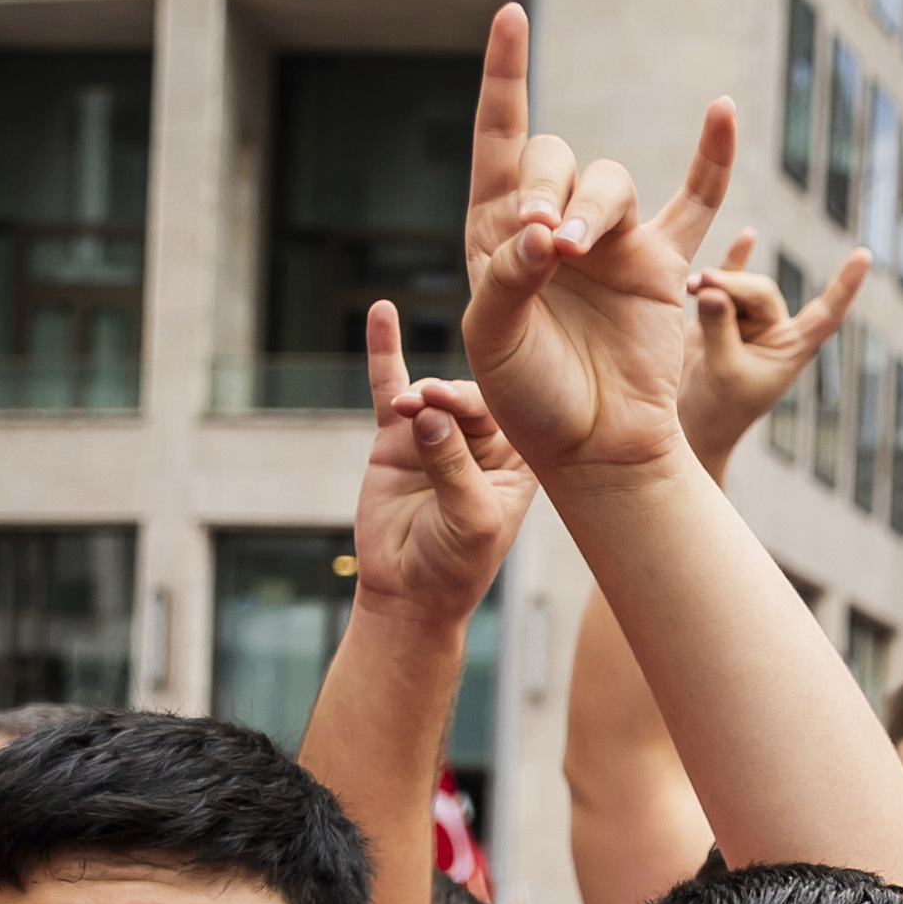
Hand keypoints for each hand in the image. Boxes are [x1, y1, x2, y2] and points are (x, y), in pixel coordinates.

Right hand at [349, 304, 534, 633]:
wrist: (410, 592)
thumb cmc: (456, 564)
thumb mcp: (469, 520)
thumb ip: (453, 468)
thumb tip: (426, 416)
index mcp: (521, 457)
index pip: (506, 414)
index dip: (477, 402)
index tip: (446, 401)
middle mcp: (485, 439)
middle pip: (468, 396)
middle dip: (444, 397)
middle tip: (422, 404)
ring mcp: (439, 434)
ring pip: (430, 394)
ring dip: (416, 396)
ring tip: (404, 410)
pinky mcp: (397, 439)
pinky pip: (390, 388)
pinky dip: (384, 351)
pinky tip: (381, 311)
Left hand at [454, 3, 739, 485]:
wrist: (594, 446)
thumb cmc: (530, 398)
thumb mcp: (492, 335)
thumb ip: (510, 274)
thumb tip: (549, 232)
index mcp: (496, 232)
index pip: (499, 135)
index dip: (506, 74)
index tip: (512, 15)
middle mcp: (553, 225)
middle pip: (552, 156)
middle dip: (545, 188)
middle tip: (545, 246)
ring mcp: (612, 241)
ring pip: (609, 180)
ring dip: (592, 205)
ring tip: (576, 253)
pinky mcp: (663, 264)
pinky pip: (694, 200)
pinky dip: (711, 157)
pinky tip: (724, 111)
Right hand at [677, 227, 869, 477]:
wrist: (689, 427)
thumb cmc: (717, 410)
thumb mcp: (723, 370)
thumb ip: (720, 329)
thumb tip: (715, 288)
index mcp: (792, 349)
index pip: (825, 314)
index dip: (845, 286)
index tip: (865, 255)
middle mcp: (775, 332)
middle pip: (763, 291)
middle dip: (734, 285)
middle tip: (703, 286)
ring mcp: (747, 323)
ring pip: (739, 285)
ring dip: (717, 281)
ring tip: (692, 285)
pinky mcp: (717, 316)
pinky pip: (731, 280)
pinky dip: (736, 259)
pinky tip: (748, 235)